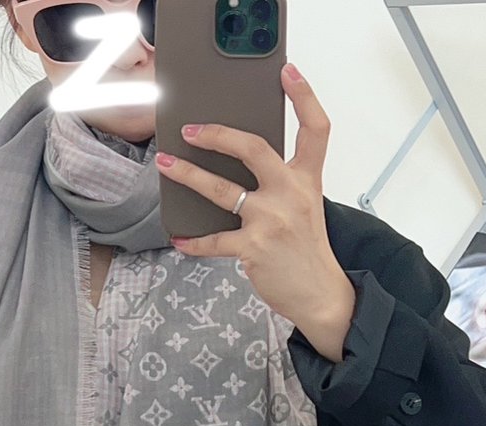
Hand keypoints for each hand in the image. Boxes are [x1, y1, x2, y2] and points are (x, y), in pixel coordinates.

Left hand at [154, 63, 355, 362]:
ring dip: (188, 175)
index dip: (304, 96)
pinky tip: (180, 239)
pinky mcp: (252, 248)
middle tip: (190, 130)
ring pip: (221, 190)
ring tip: (166, 164)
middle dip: (218, 135)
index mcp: (307, 180)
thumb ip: (282, 183)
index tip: (287, 72)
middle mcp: (290, 194)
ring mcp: (270, 220)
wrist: (319, 294)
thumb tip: (240, 167)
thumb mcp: (305, 207)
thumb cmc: (307, 250)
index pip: (315, 129)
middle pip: (253, 148)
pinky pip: (213, 240)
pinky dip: (194, 241)